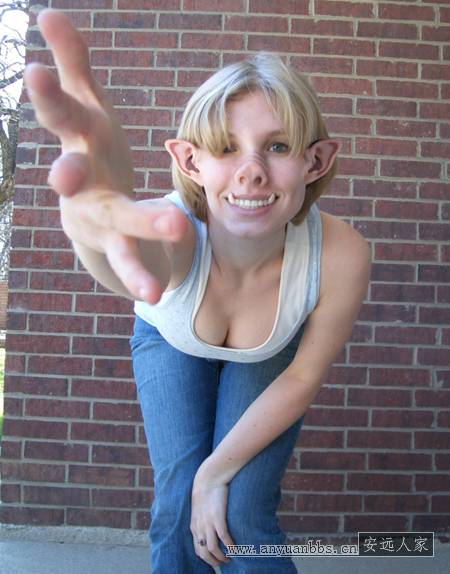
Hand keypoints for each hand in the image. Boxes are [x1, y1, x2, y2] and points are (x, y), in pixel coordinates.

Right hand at [23, 9, 188, 302]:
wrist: (94, 215)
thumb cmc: (96, 153)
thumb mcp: (90, 111)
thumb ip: (76, 67)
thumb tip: (48, 12)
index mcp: (80, 143)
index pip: (62, 117)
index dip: (49, 98)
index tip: (37, 72)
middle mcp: (79, 183)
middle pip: (73, 177)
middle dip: (67, 174)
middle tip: (62, 177)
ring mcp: (95, 218)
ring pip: (116, 224)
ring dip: (143, 224)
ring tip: (176, 227)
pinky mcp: (114, 246)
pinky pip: (129, 260)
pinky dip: (140, 274)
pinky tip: (157, 290)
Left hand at [190, 471, 235, 566]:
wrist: (209, 478)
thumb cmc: (206, 491)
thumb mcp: (200, 508)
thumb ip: (202, 520)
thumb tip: (210, 527)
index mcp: (194, 526)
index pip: (198, 550)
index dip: (207, 558)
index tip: (216, 560)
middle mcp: (199, 528)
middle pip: (204, 553)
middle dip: (214, 562)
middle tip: (225, 562)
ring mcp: (208, 523)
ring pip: (212, 549)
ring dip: (222, 557)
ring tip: (231, 558)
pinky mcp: (217, 517)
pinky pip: (223, 537)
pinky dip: (230, 546)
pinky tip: (236, 548)